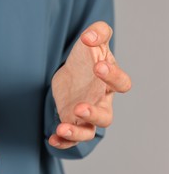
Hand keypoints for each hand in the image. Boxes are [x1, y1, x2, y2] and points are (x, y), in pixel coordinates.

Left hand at [50, 21, 131, 148]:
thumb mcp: (93, 40)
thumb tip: (89, 37)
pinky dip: (63, 141)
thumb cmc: (88, 57)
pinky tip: (51, 138)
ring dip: (76, 132)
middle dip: (94, 114)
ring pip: (89, 132)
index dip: (113, 76)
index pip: (121, 84)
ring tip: (61, 128)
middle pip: (106, 116)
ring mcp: (87, 115)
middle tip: (79, 107)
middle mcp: (101, 102)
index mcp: (110, 83)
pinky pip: (71, 137)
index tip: (97, 66)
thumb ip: (98, 32)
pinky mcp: (72, 121)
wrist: (72, 72)